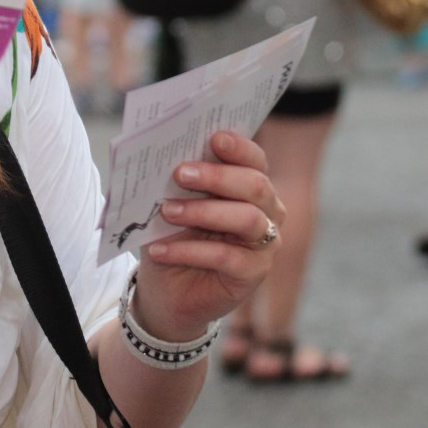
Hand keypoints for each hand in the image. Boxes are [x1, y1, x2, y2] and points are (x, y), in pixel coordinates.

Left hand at [133, 131, 284, 341]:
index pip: (255, 160)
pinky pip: (225, 256)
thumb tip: (160, 152)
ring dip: (203, 211)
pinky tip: (160, 250)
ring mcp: (266, 243)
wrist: (168, 289)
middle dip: (217, 176)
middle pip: (256, 185)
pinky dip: (188, 251)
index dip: (239, 147)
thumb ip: (176, 180)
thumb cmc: (174, 236)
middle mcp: (267, 211)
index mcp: (250, 185)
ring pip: (246, 219)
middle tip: (180, 173)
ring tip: (167, 211)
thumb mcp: (172, 202)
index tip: (214, 138)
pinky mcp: (253, 273)